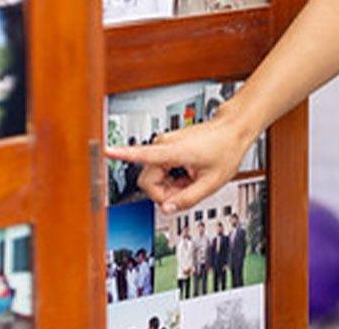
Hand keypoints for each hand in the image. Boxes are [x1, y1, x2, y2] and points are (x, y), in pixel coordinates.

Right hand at [103, 111, 255, 212]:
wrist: (232, 130)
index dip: (122, 155)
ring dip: (171, 186)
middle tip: (187, 191)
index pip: (141, 154)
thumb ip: (187, 199)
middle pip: (148, 181)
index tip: (106, 151)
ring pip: (155, 178)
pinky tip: (189, 175)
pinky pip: (161, 171)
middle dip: (165, 193)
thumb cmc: (225, 149)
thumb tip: (167, 209)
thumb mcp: (211, 183)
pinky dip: (174, 178)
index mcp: (173, 151)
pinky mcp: (167, 148)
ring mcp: (165, 146)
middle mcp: (164, 145)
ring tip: (192, 180)